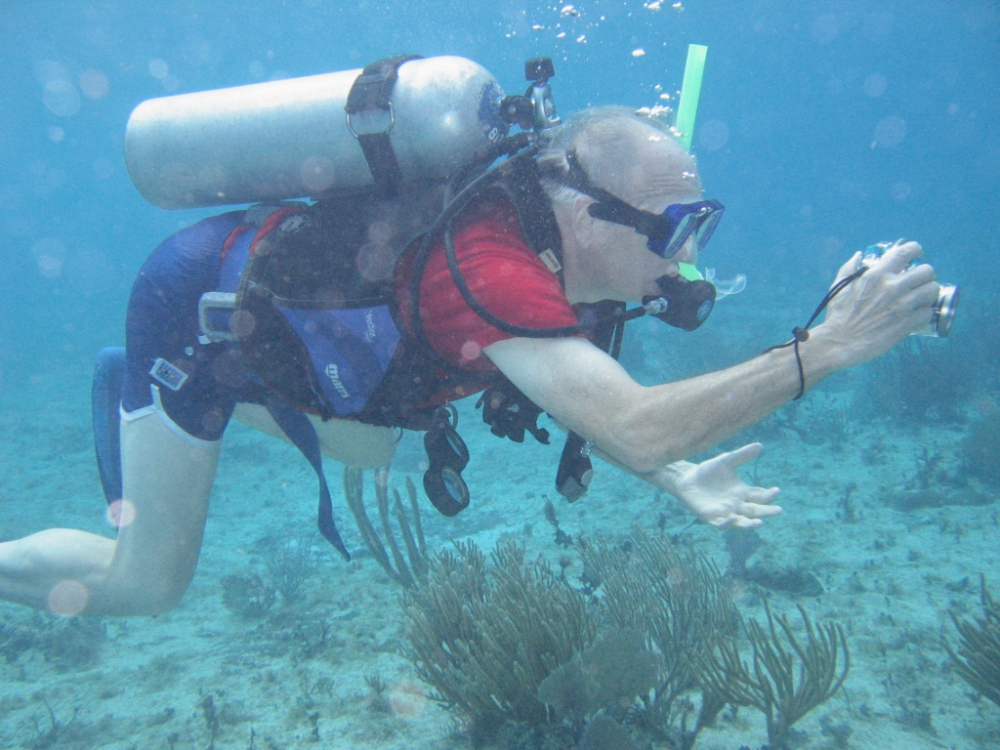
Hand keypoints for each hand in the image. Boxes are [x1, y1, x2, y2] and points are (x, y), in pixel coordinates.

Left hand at [662, 443, 781, 528]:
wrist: (687, 478)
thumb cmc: (708, 471)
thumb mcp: (726, 461)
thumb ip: (742, 455)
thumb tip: (760, 445)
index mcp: (743, 493)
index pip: (760, 496)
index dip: (769, 495)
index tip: (776, 490)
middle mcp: (736, 505)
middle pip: (755, 510)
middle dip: (767, 512)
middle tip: (779, 511)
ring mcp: (724, 512)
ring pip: (741, 522)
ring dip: (750, 524)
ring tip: (760, 523)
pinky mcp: (710, 517)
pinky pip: (721, 524)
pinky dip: (728, 524)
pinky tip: (733, 518)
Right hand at [812, 241, 939, 369]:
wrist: (840, 342)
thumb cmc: (838, 314)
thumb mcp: (839, 286)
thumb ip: (850, 268)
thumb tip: (859, 255)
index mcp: (877, 274)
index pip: (907, 251)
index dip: (916, 250)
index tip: (915, 256)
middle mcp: (893, 286)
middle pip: (927, 271)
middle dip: (925, 276)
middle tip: (918, 283)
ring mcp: (903, 305)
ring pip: (933, 290)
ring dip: (928, 294)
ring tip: (920, 300)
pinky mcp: (908, 323)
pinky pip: (928, 312)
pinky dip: (924, 314)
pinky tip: (916, 316)